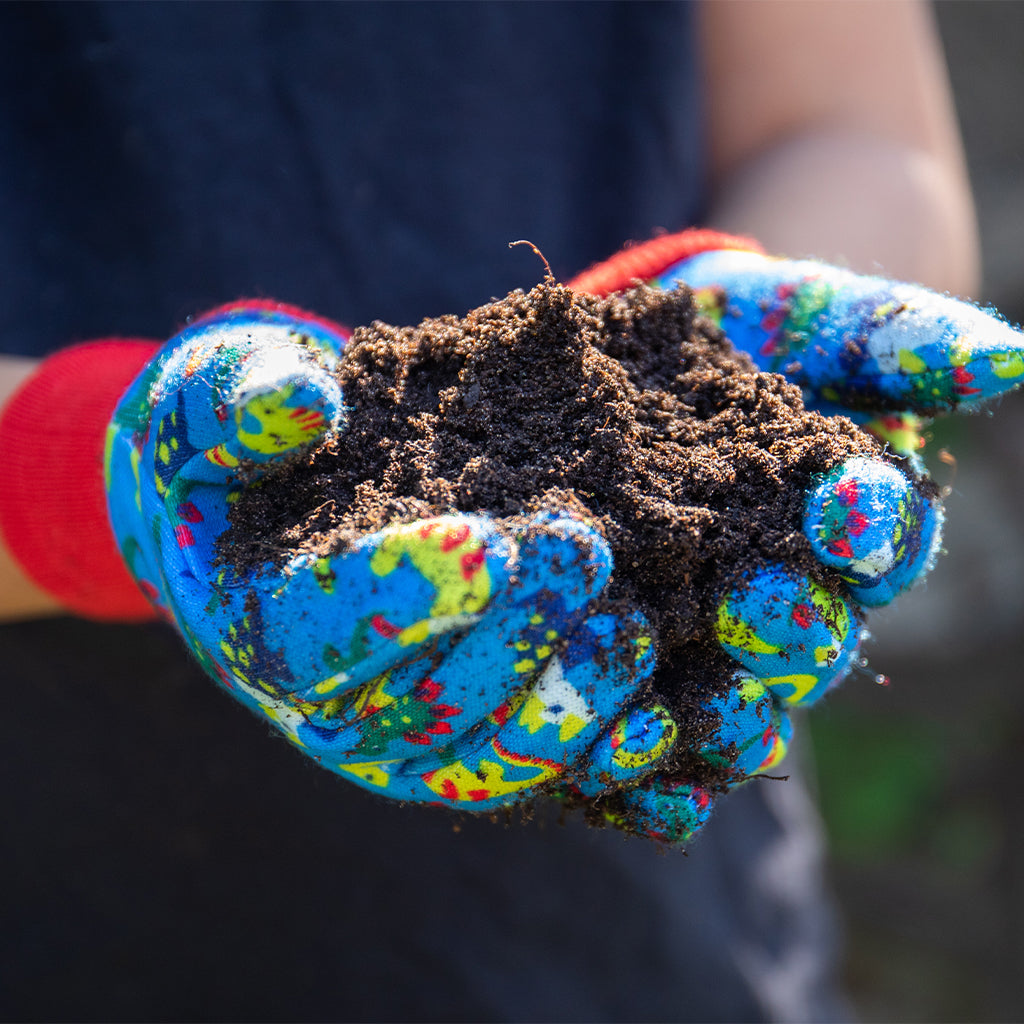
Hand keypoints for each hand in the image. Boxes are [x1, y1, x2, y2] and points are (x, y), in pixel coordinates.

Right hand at [104, 301, 666, 818]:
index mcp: (269, 625)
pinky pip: (539, 778)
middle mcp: (333, 710)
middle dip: (518, 636)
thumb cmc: (243, 468)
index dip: (415, 589)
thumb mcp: (212, 411)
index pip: (334, 625)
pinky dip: (607, 771)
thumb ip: (237, 405)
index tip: (497, 539)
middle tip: (592, 559)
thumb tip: (299, 399)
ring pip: (490, 759)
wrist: (271, 541)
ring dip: (572, 710)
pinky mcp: (465, 752)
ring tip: (639, 637)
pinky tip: (670, 736)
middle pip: (428, 704)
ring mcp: (404, 745)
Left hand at [560, 229, 1023, 841]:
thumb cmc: (753, 332)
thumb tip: (1008, 355)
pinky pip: (656, 728)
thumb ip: (899, 341)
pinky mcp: (642, 663)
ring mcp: (716, 639)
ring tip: (678, 707)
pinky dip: (644, 757)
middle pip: (811, 637)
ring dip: (718, 711)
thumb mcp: (817, 319)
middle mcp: (794, 595)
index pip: (880, 544)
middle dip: (790, 628)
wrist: (655, 358)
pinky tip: (613, 770)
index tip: (843, 512)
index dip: (870, 532)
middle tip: (753, 609)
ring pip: (739, 698)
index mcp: (846, 528)